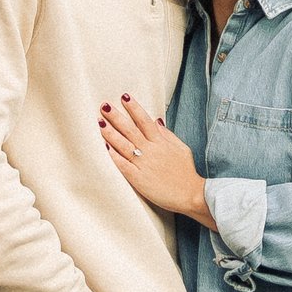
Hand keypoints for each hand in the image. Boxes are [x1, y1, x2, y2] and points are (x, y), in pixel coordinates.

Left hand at [98, 93, 211, 224]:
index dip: (134, 108)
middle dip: (116, 117)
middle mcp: (151, 150)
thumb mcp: (181, 148)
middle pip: (131, 130)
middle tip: (104, 106)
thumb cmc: (186, 172)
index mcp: (161, 142)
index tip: (124, 96)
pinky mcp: (139, 179)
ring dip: (111, 133)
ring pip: (124, 145)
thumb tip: (157, 120)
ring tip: (100, 122)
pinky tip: (105, 148)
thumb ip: (167, 134)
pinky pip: (123, 165)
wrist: (191, 195)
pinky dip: (114, 156)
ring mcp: (144, 164)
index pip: (145, 120)